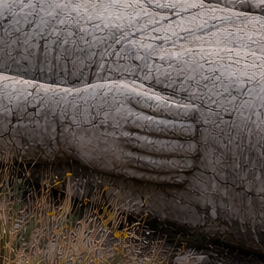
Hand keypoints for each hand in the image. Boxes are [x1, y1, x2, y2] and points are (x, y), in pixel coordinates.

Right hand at [57, 81, 198, 184]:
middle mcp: (122, 126)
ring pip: (154, 157)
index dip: (180, 114)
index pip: (159, 110)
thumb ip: (150, 97)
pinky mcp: (116, 166)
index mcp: (125, 103)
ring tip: (193, 160)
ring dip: (177, 160)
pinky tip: (180, 176)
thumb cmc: (101, 100)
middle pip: (158, 135)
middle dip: (182, 139)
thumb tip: (181, 106)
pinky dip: (165, 176)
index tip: (196, 115)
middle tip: (198, 141)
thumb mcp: (123, 88)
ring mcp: (119, 148)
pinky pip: (144, 173)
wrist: (65, 122)